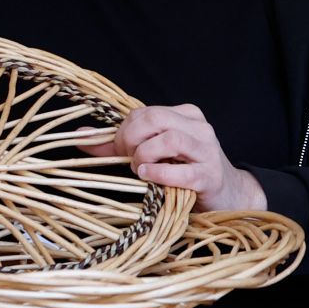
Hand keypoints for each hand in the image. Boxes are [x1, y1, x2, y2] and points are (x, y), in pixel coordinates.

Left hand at [85, 104, 267, 212]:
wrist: (228, 195)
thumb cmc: (185, 172)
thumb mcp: (154, 153)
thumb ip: (119, 145)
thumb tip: (80, 137)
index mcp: (185, 115)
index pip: (144, 112)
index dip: (124, 131)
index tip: (121, 150)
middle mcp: (199, 127)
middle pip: (154, 119)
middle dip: (130, 139)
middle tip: (128, 159)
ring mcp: (208, 151)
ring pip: (169, 139)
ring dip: (145, 155)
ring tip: (140, 169)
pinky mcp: (211, 176)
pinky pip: (181, 171)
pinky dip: (159, 173)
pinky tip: (149, 177)